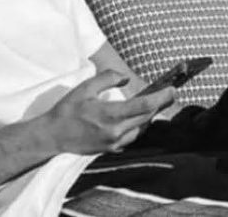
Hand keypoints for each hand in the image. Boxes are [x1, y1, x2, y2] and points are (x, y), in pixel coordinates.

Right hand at [37, 69, 175, 154]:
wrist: (53, 137)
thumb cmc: (67, 110)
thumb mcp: (86, 87)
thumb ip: (108, 78)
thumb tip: (126, 78)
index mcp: (110, 115)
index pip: (144, 106)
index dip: (161, 98)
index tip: (173, 90)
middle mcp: (116, 132)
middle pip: (146, 118)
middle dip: (160, 105)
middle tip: (169, 93)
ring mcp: (114, 143)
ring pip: (141, 129)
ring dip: (149, 116)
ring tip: (155, 103)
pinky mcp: (111, 149)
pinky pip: (132, 137)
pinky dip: (139, 126)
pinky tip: (137, 117)